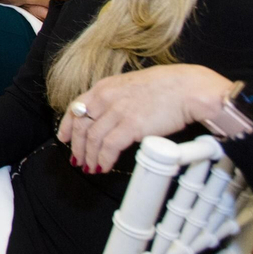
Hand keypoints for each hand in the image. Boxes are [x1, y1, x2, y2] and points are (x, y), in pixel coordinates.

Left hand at [56, 65, 235, 173]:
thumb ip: (116, 100)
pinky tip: (104, 166)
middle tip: (78, 160)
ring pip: (93, 139)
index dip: (67, 126)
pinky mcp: (131, 126)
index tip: (64, 138)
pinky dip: (104, 159)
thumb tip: (109, 118)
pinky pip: (109, 147)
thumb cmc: (167, 87)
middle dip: (77, 147)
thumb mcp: (131, 86)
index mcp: (105, 87)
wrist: (188, 88)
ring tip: (91, 167)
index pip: (76, 108)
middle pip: (81, 126)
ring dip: (90, 157)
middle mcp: (106, 97)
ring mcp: (118, 111)